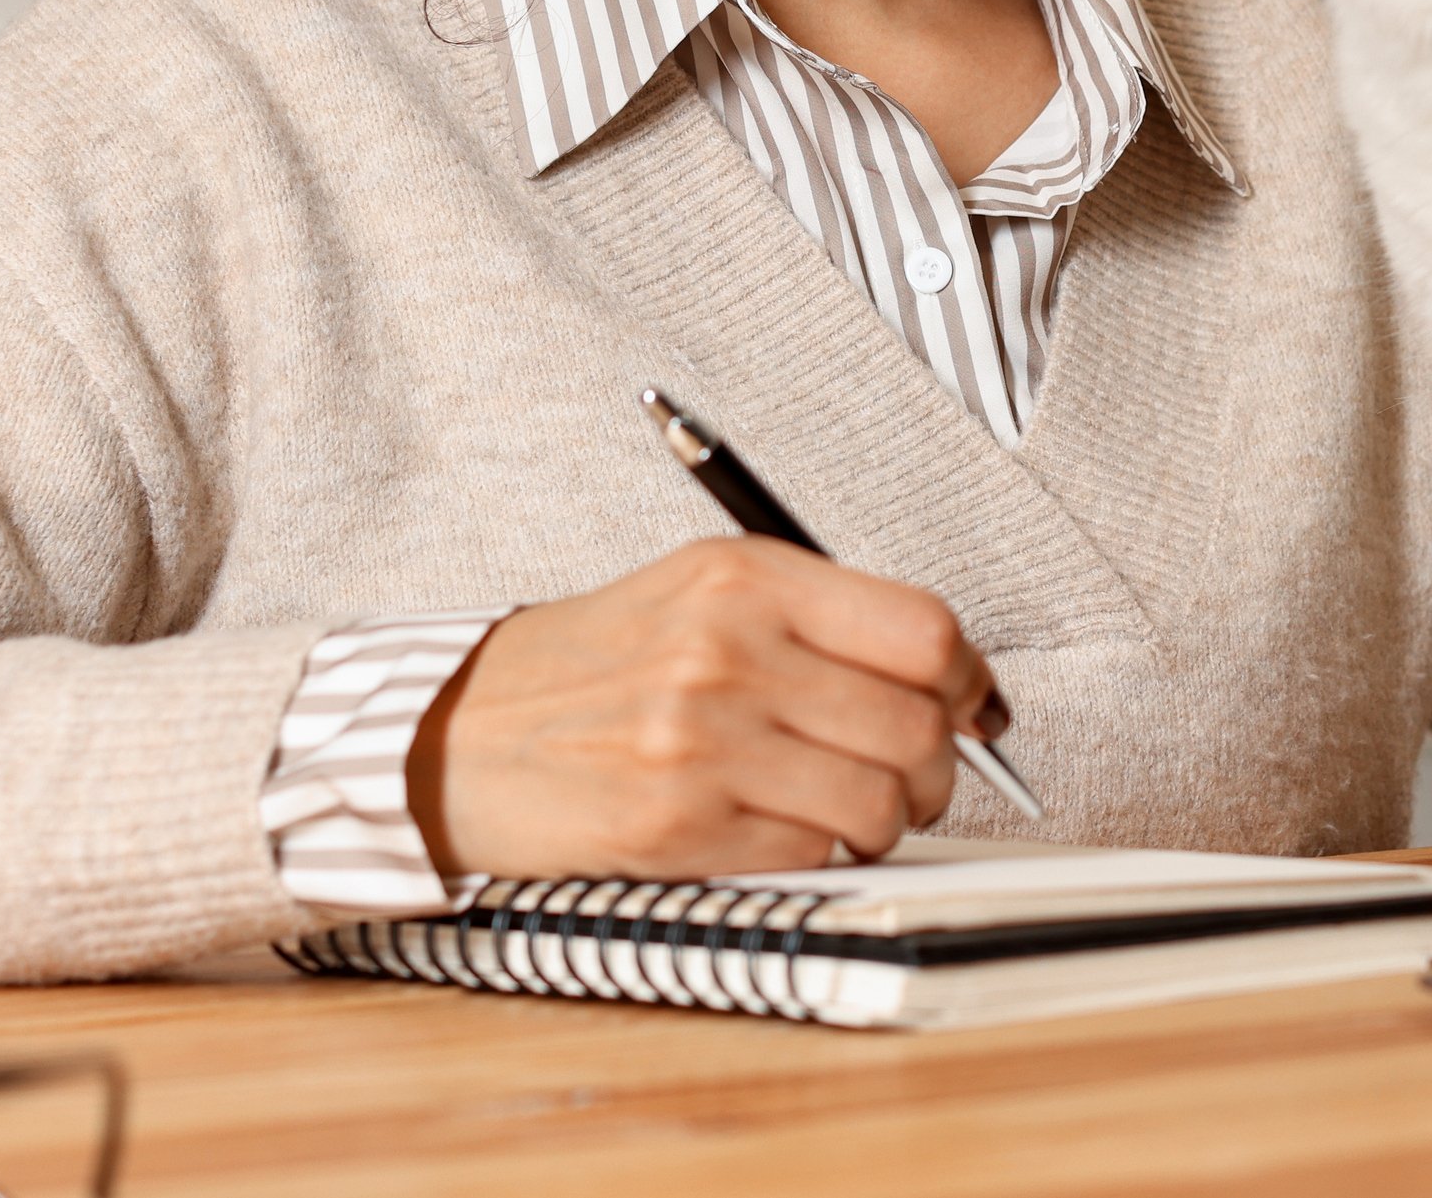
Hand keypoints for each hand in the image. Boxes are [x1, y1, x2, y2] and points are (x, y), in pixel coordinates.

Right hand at [409, 537, 1004, 880]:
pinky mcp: (674, 825)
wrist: (457, 733)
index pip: (923, 630)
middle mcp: (727, 650)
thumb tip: (949, 676)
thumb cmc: (592, 667)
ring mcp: (700, 740)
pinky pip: (811, 852)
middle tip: (916, 777)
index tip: (974, 707)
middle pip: (916, 724)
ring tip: (850, 812)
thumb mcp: (699, 593)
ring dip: (885, 822)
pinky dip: (816, 852)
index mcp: (745, 579)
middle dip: (938, 767)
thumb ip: (818, 619)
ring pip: (878, 800)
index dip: (969, 680)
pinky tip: (779, 831)